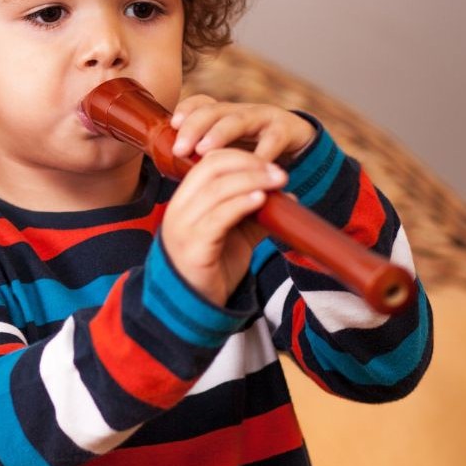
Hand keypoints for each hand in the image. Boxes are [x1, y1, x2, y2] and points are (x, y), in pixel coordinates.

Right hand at [160, 148, 287, 305]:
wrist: (194, 308)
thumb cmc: (212, 267)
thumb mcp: (235, 234)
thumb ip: (255, 213)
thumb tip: (286, 195)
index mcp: (185, 200)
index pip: (208, 162)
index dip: (241, 157)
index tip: (270, 165)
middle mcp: (179, 209)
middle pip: (211, 168)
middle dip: (249, 165)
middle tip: (278, 173)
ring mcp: (184, 227)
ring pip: (217, 189)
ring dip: (252, 180)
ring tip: (277, 182)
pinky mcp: (195, 247)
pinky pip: (218, 217)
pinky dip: (242, 203)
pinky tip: (261, 199)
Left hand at [169, 96, 316, 163]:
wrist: (299, 140)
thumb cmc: (255, 147)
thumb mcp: (230, 148)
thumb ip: (205, 155)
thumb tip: (168, 170)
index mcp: (224, 114)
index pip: (201, 103)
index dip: (186, 110)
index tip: (172, 124)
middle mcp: (240, 111)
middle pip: (214, 111)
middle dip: (194, 127)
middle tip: (180, 148)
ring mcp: (263, 117)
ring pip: (238, 120)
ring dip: (220, 133)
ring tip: (205, 150)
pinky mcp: (286, 129)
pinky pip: (273, 139)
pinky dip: (263, 153)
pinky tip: (251, 166)